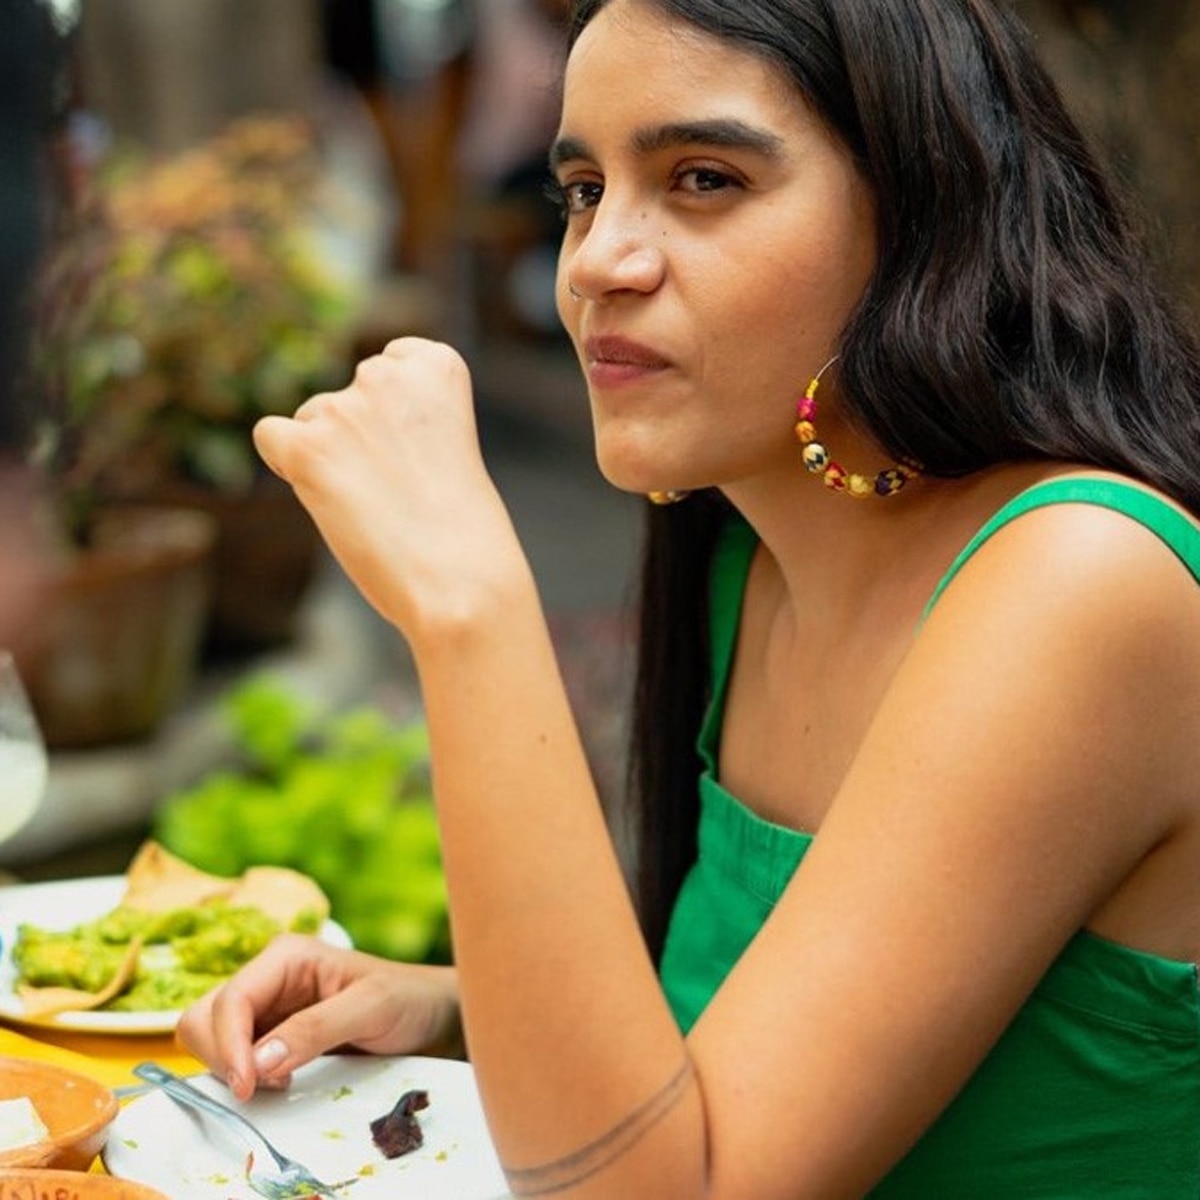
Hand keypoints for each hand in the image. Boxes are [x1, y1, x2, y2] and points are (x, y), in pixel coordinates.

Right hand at [176, 934, 461, 1101]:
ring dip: (229, 1067)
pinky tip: (280, 1080)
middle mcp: (268, 977)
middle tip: (259, 1086)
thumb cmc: (409, 999)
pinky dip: (242, 1075)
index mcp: (286, 955)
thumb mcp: (372, 1007)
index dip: (228, 1044)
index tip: (247, 1085)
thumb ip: (317, 1028)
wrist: (431, 1015)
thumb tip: (259, 1061)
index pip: (231, 999)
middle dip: (221, 1056)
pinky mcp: (269, 1034)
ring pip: (209, 1038)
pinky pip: (232, 1056)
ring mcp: (266, 1006)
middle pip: (205, 1017)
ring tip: (277, 1081)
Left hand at [253, 338, 528, 642]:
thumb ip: (402, 421)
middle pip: (349, 395)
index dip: (398, 415)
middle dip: (361, 437)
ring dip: (330, 459)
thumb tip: (323, 432)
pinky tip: (323, 498)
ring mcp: (344, 409)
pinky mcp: (308, 449)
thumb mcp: (447, 447)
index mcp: (438, 366)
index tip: (422, 453)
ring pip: (312, 420)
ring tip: (375, 507)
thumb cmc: (462, 531)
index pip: (393, 362)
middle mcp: (388, 375)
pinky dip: (285, 463)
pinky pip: (271, 436)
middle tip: (400, 491)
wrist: (461, 581)